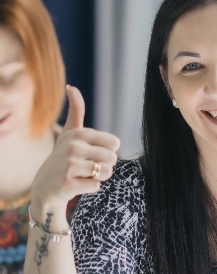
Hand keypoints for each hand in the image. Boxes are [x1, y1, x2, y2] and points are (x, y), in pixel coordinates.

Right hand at [30, 85, 119, 222]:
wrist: (46, 185)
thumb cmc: (64, 157)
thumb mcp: (70, 133)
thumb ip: (76, 111)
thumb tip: (71, 86)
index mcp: (79, 134)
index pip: (114, 144)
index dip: (107, 152)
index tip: (92, 153)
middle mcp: (73, 147)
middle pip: (112, 159)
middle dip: (104, 166)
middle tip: (87, 167)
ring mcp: (69, 165)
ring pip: (106, 172)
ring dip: (99, 177)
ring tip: (83, 175)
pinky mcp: (68, 183)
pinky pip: (96, 186)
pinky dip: (89, 187)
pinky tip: (76, 184)